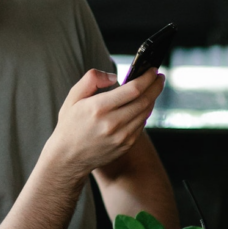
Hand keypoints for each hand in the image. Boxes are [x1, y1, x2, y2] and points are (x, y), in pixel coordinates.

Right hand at [47, 68, 164, 177]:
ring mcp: (121, 136)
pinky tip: (143, 105)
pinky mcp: (126, 145)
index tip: (152, 70)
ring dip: (153, 98)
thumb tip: (114, 76)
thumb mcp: (73, 97)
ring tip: (153, 88)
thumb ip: (92, 79)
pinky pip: (141, 125)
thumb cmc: (70, 125)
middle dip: (156, 86)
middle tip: (159, 77)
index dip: (147, 78)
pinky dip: (145, 112)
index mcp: (98, 108)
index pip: (133, 89)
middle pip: (145, 100)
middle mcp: (112, 123)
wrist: (68, 158)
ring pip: (146, 112)